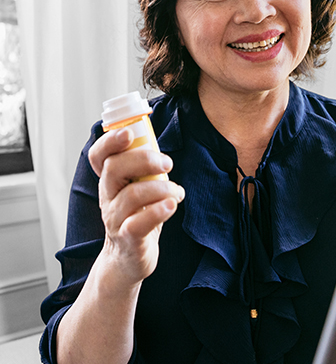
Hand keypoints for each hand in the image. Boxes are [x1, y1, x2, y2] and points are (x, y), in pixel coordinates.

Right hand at [88, 128, 184, 288]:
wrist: (128, 260)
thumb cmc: (138, 216)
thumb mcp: (139, 187)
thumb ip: (145, 166)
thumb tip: (159, 139)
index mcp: (110, 180)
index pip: (99, 155)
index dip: (109, 140)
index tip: (130, 133)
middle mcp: (108, 197)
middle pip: (114, 168)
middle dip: (144, 159)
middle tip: (168, 164)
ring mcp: (115, 219)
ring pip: (131, 195)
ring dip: (162, 188)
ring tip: (177, 193)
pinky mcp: (128, 239)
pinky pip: (138, 223)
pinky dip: (158, 211)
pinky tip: (172, 205)